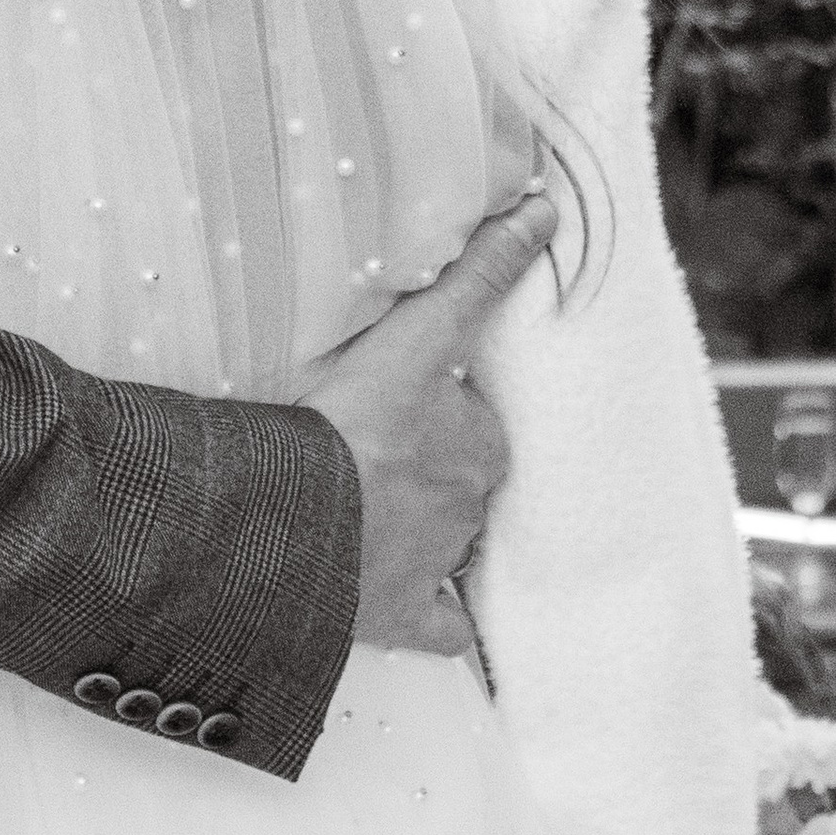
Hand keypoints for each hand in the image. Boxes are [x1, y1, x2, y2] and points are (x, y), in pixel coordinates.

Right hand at [301, 191, 558, 654]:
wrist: (289, 520)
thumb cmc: (342, 424)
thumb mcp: (415, 335)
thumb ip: (481, 272)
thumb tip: (547, 208)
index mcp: (475, 442)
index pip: (471, 419)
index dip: (435, 409)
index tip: (399, 406)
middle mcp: (469, 505)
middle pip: (460, 479)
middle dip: (428, 468)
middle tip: (370, 452)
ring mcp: (438, 563)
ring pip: (447, 541)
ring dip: (416, 528)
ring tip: (359, 513)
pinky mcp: (405, 613)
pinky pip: (439, 626)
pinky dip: (434, 619)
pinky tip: (412, 607)